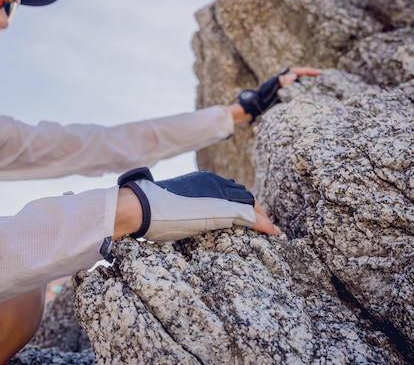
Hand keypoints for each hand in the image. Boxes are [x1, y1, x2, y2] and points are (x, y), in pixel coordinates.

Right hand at [117, 167, 280, 241]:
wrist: (141, 206)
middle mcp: (213, 182)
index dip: (243, 203)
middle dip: (256, 210)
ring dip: (262, 218)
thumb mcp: (172, 203)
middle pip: (244, 195)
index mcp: (202, 179)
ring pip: (249, 203)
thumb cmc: (148, 208)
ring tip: (272, 230)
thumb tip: (179, 212)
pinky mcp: (219, 208)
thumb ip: (184, 204)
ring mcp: (217, 193)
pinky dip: (263, 225)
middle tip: (266, 225)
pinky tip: (272, 233)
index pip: (231, 190)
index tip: (250, 215)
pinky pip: (248, 216)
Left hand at [233, 66, 320, 123]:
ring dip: (307, 84)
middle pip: (299, 76)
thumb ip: (280, 81)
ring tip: (319, 87)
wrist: (253, 108)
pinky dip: (303, 93)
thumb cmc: (261, 98)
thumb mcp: (270, 89)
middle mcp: (283, 82)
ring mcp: (283, 90)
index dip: (308, 71)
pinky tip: (309, 98)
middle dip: (310, 76)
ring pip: (298, 84)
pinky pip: (295, 93)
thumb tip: (293, 75)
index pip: (297, 71)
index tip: (319, 73)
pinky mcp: (283, 97)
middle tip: (322, 78)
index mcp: (281, 78)